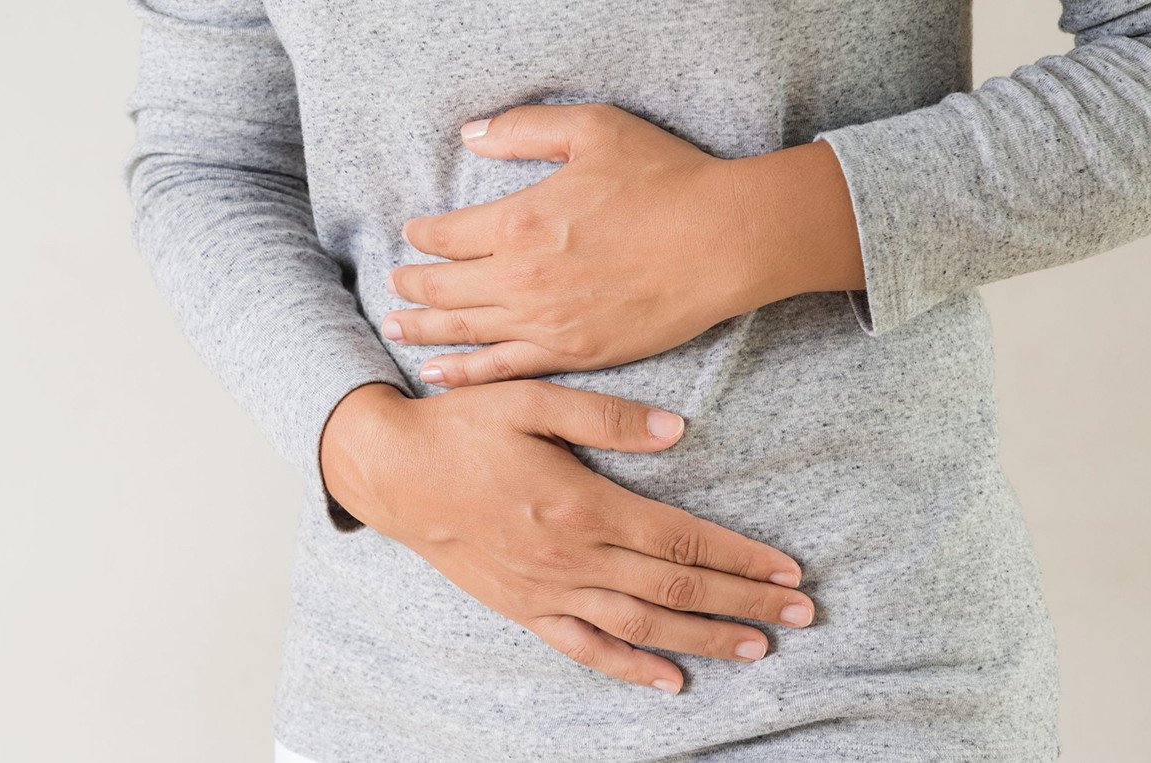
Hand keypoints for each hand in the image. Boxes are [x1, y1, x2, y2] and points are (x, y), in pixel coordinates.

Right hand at [320, 381, 814, 692]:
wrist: (390, 472)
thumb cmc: (459, 429)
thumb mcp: (528, 399)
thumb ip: (605, 415)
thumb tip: (678, 431)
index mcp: (582, 504)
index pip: (681, 541)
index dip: (740, 557)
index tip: (788, 569)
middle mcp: (571, 558)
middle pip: (675, 589)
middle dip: (744, 601)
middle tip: (802, 613)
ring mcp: (546, 590)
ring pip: (642, 625)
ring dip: (705, 639)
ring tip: (759, 646)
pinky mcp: (523, 609)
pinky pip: (585, 648)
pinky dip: (630, 668)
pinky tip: (671, 682)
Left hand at [385, 102, 862, 386]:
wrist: (723, 241)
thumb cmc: (665, 179)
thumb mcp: (593, 129)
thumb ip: (524, 129)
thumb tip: (471, 134)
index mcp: (519, 220)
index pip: (447, 234)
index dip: (423, 235)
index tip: (413, 234)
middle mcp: (520, 277)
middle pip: (445, 285)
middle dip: (412, 282)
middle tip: (392, 282)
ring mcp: (544, 321)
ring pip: (464, 330)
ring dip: (423, 329)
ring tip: (395, 327)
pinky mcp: (573, 352)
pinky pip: (503, 368)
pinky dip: (464, 373)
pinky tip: (439, 373)